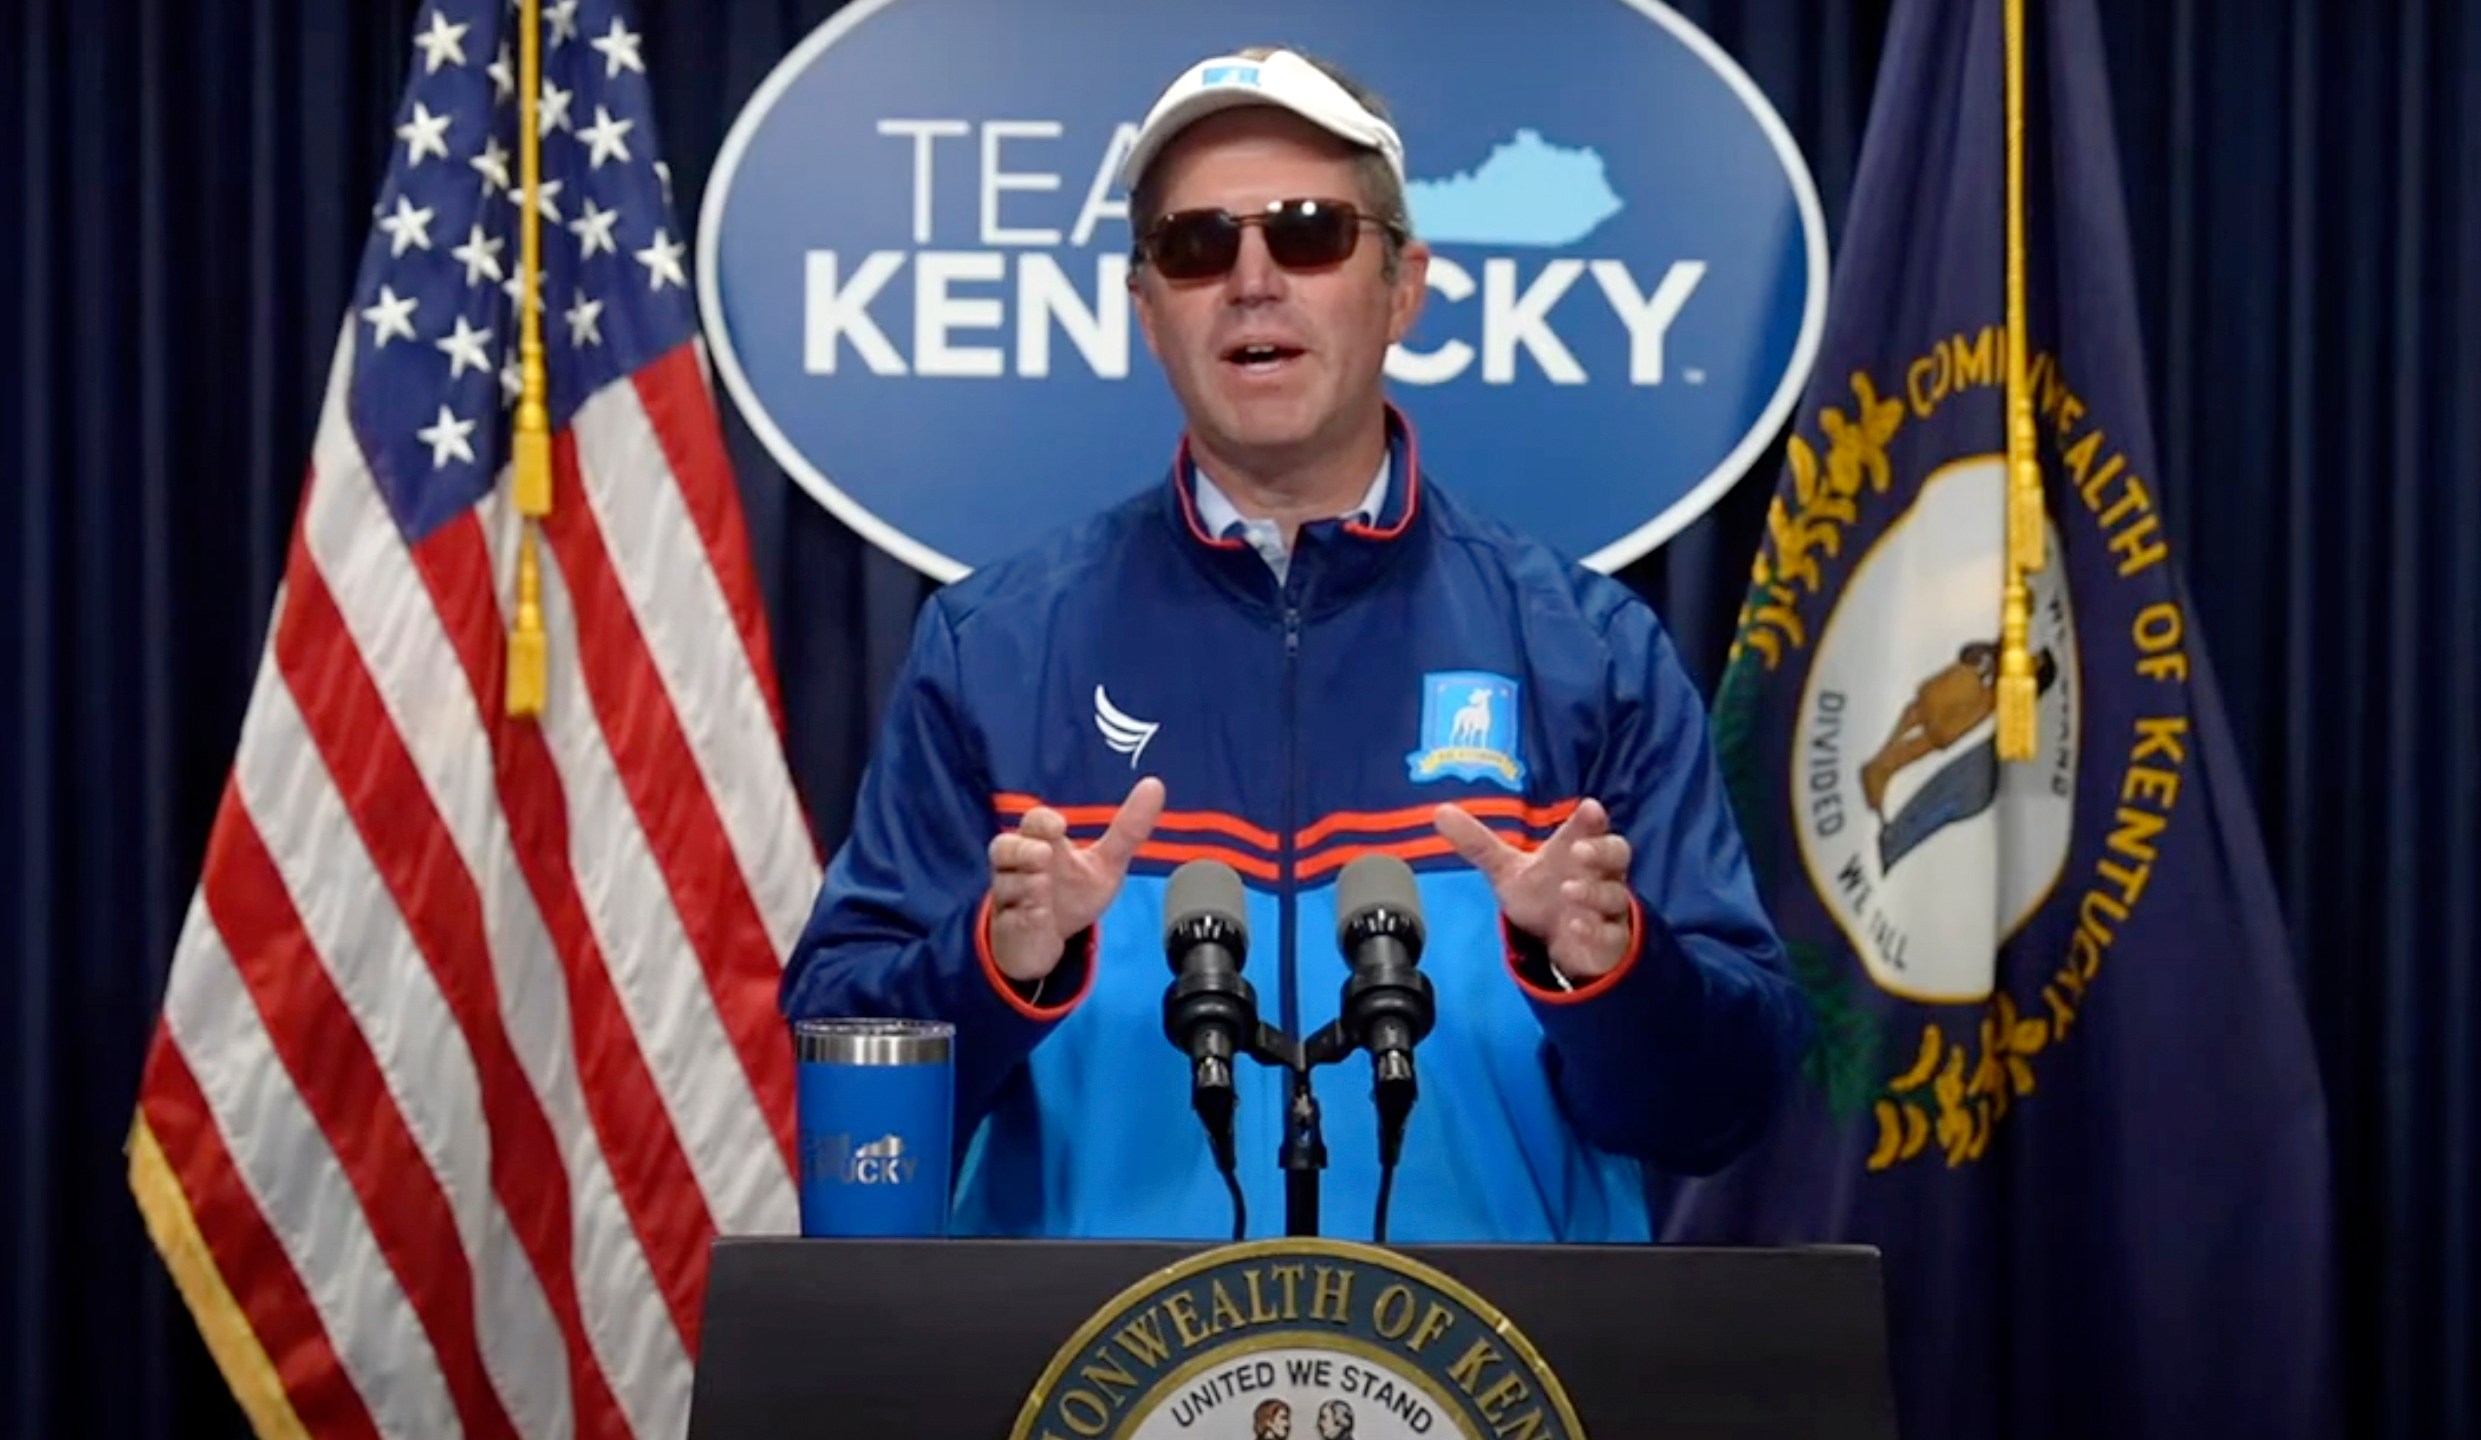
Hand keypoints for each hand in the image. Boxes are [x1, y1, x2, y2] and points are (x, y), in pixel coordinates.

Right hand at [986, 777, 1164, 981]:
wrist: (1050, 942)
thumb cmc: (1071, 895)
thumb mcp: (1106, 864)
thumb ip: (1128, 829)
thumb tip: (1154, 785)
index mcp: (1042, 844)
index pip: (1034, 823)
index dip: (1042, 822)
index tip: (1060, 826)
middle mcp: (1021, 868)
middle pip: (1003, 846)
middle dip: (1020, 848)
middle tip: (1043, 854)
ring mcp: (1012, 899)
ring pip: (1006, 884)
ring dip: (1024, 883)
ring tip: (1042, 885)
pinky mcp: (1008, 930)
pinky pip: (1010, 920)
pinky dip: (1024, 915)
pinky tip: (1038, 914)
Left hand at [1434, 798, 1634, 980]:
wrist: (1560, 940)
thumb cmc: (1542, 894)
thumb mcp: (1507, 870)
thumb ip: (1478, 844)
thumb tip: (1439, 812)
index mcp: (1577, 848)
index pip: (1590, 827)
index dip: (1591, 818)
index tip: (1589, 808)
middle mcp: (1599, 873)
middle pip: (1616, 853)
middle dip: (1601, 850)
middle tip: (1579, 850)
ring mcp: (1607, 906)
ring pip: (1614, 894)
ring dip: (1593, 891)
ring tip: (1569, 890)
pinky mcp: (1609, 938)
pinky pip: (1610, 933)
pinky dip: (1595, 929)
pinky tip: (1575, 926)